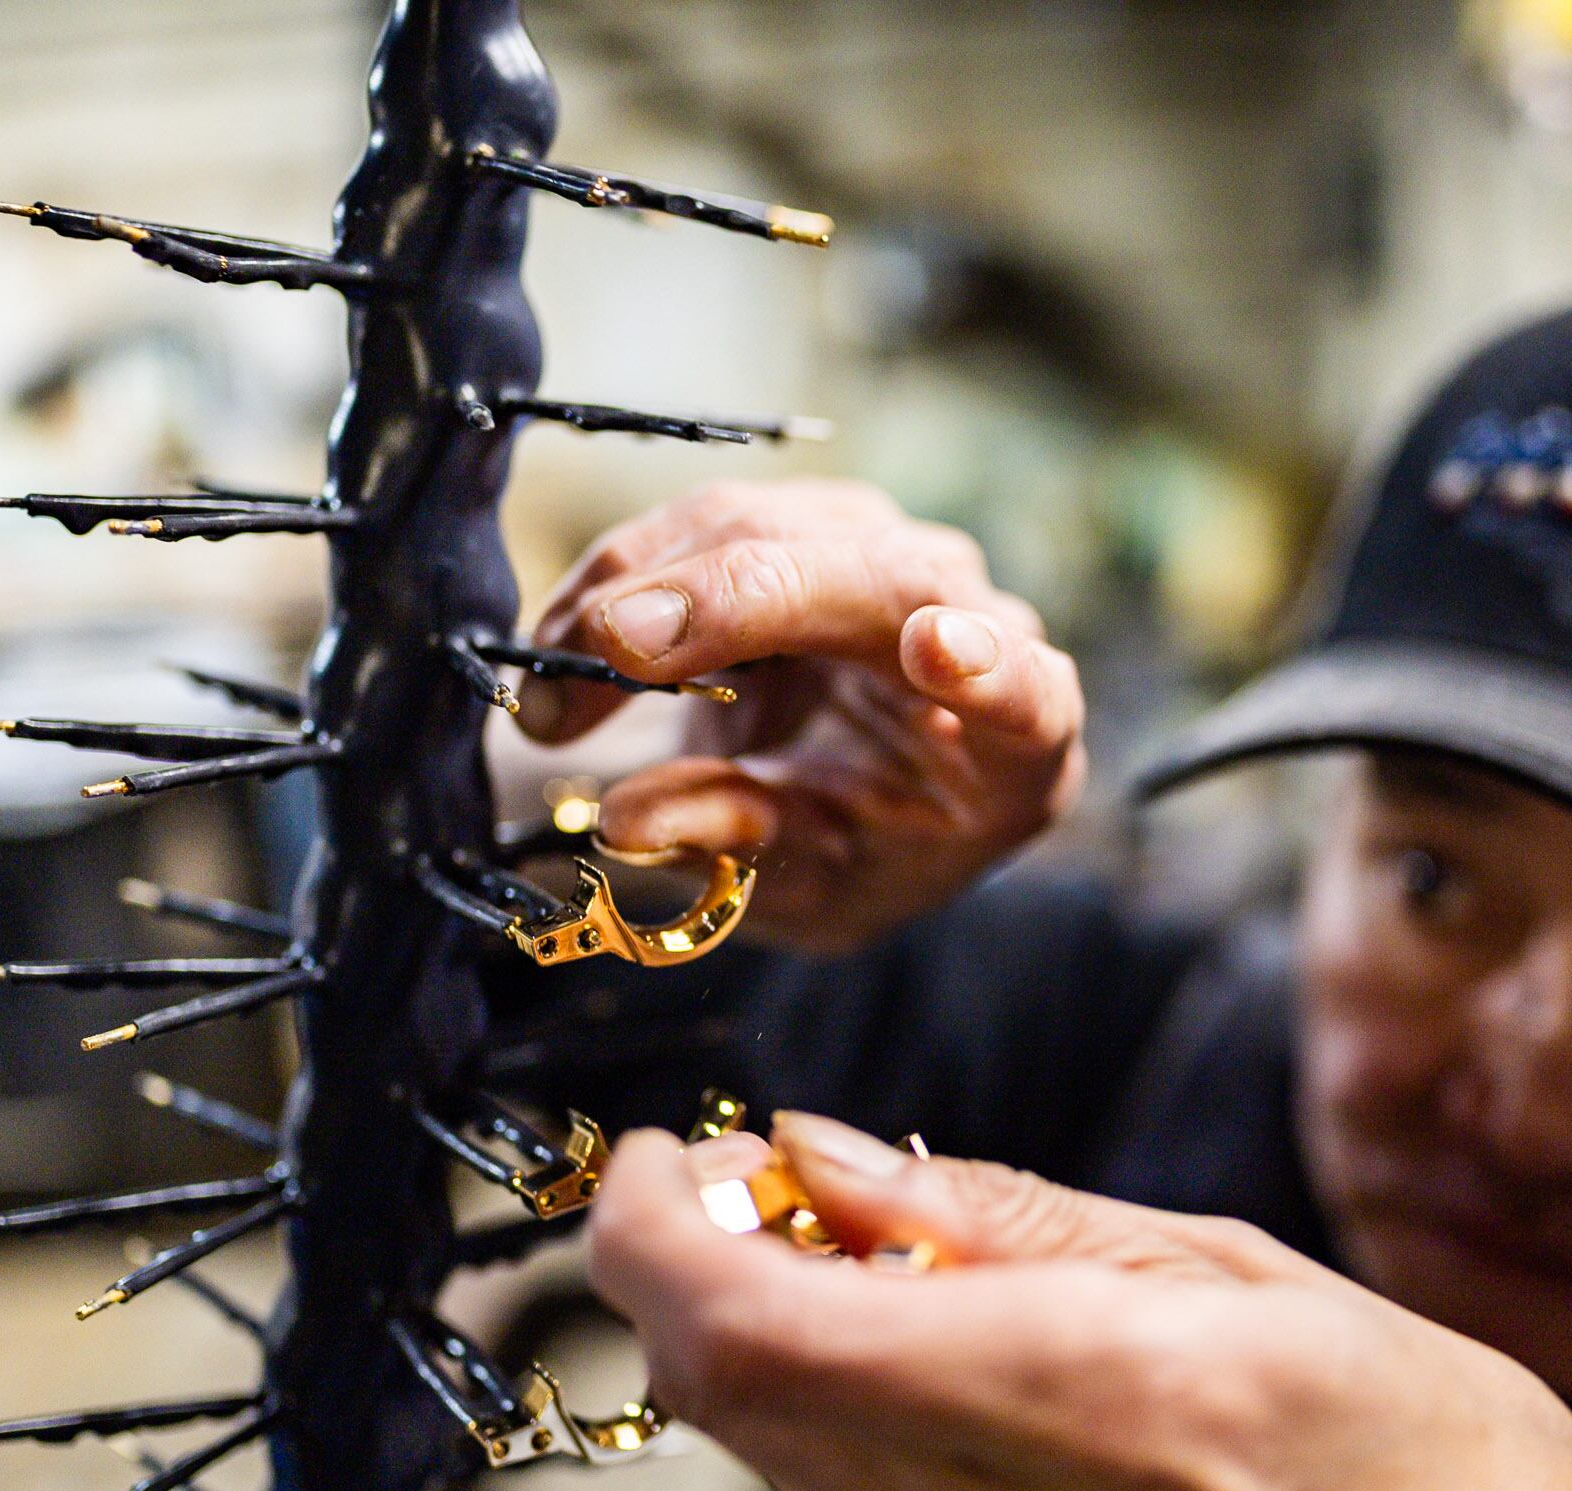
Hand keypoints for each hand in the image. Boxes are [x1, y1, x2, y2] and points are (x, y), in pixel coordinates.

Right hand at [524, 480, 1083, 951]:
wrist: (851, 803)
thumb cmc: (863, 851)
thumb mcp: (815, 885)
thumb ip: (745, 844)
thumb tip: (629, 822)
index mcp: (1019, 733)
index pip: (1022, 688)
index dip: (985, 666)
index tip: (937, 650)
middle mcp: (971, 616)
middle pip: (871, 576)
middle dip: (731, 599)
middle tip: (604, 649)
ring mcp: (887, 557)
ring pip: (768, 526)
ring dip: (641, 589)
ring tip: (549, 689)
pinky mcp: (809, 527)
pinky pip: (707, 524)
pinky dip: (623, 580)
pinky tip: (562, 645)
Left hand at [583, 1119, 1571, 1490]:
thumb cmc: (1434, 1459)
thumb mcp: (1242, 1271)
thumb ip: (1005, 1215)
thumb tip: (816, 1150)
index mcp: (1084, 1400)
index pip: (748, 1325)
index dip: (657, 1224)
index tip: (668, 1151)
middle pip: (727, 1391)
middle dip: (705, 1264)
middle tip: (782, 1180)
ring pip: (776, 1454)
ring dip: (781, 1342)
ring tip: (908, 1272)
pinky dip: (853, 1421)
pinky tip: (963, 1380)